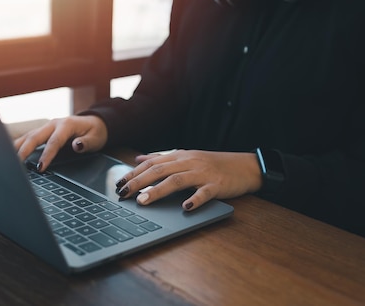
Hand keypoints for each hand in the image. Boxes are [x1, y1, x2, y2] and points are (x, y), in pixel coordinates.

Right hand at [14, 115, 107, 171]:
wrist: (94, 122)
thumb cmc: (95, 132)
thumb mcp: (96, 139)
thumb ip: (86, 143)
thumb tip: (76, 146)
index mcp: (66, 125)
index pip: (54, 142)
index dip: (46, 155)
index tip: (40, 167)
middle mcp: (53, 124)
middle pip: (34, 137)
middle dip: (24, 150)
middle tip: (16, 164)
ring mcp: (46, 127)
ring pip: (28, 136)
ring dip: (17, 147)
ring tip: (6, 160)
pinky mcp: (42, 132)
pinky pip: (28, 138)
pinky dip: (18, 145)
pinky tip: (10, 154)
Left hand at [115, 150, 261, 210]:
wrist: (246, 166)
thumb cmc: (214, 164)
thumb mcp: (187, 157)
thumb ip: (163, 158)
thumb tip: (139, 159)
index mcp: (181, 156)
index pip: (152, 163)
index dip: (134, 173)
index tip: (118, 183)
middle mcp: (189, 162)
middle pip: (160, 171)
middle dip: (139, 182)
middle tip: (123, 193)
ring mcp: (203, 173)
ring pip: (177, 180)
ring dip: (158, 191)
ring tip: (143, 201)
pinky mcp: (218, 185)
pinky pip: (205, 193)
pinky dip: (194, 200)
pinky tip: (185, 208)